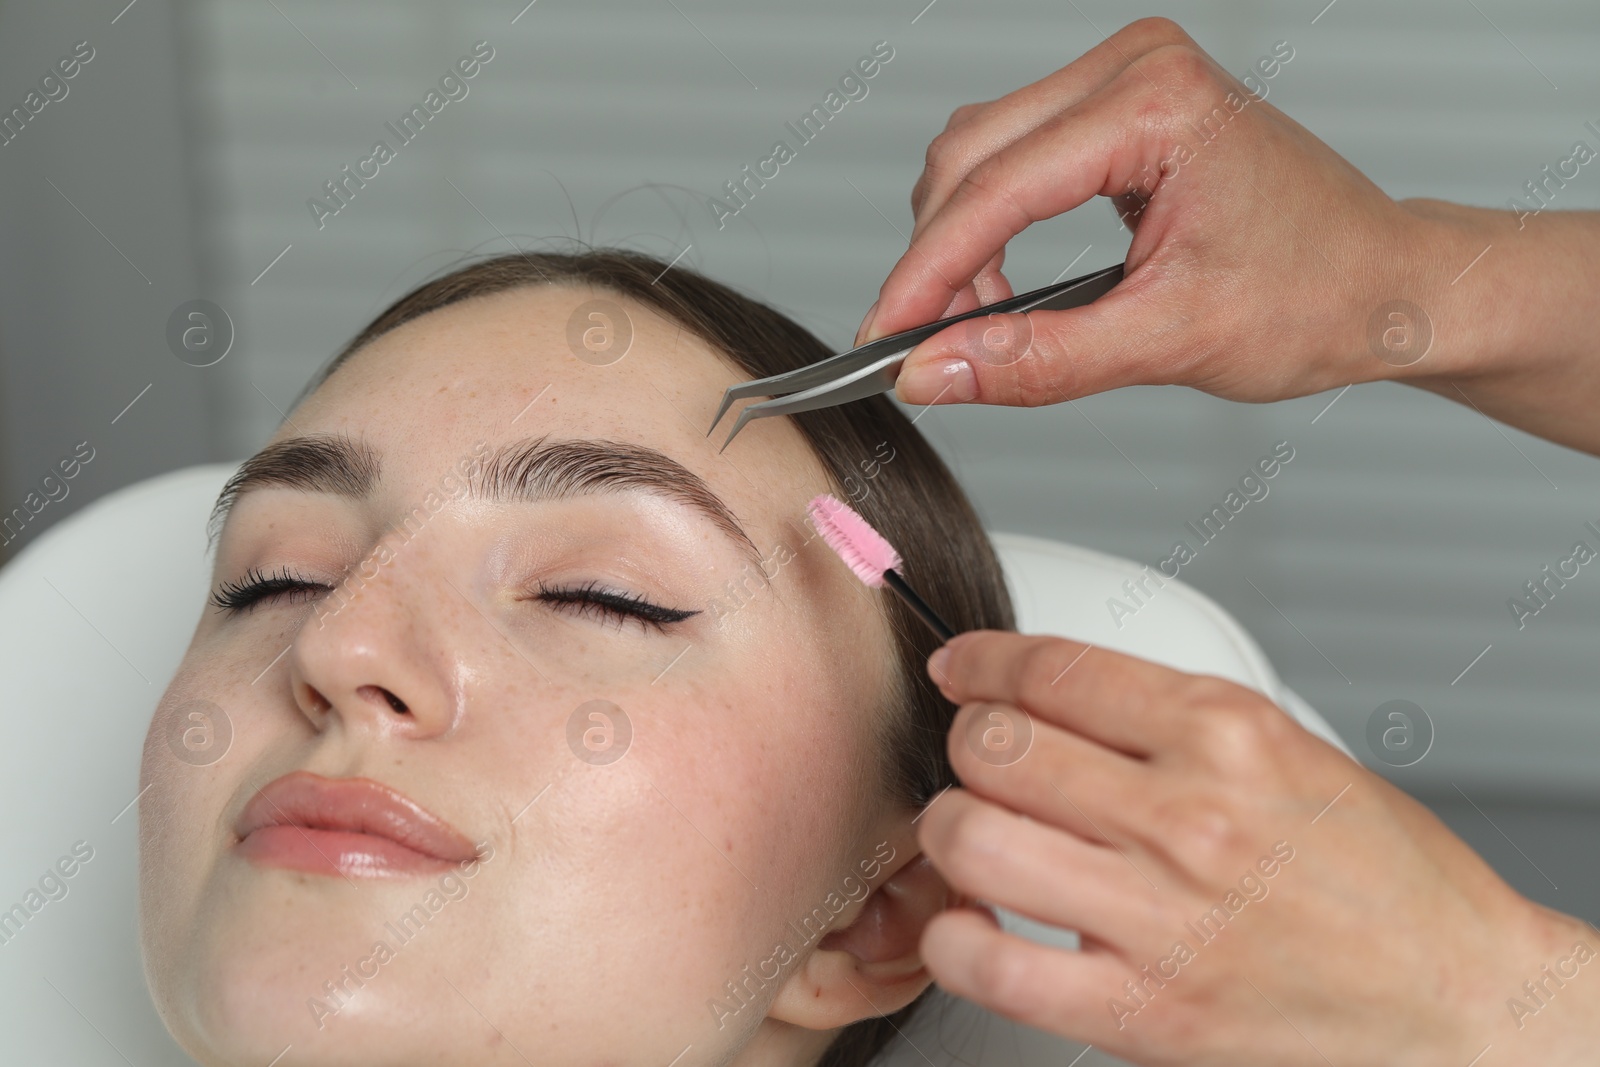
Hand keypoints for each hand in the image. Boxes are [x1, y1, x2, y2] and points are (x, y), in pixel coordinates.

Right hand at [857, 18, 1599, 454]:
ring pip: (979, 153)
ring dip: (958, 242)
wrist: (1385, 284)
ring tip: (979, 325)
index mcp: (1158, 103)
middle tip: (931, 348)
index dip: (926, 273)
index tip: (882, 339)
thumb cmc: (1319, 296)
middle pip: (970, 155)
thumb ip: (1040, 359)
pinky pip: (1014, 154)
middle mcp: (1137, 68)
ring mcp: (1128, 79)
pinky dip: (990, 223)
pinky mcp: (1119, 106)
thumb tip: (937, 370)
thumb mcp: (1171, 342)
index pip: (997, 188)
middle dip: (937, 259)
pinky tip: (1003, 284)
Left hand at [915, 630, 1599, 1065]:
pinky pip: (992, 965)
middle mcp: (1189, 815)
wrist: (1462, 1001)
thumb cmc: (1387, 881)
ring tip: (975, 837)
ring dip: (951, 831)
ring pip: (973, 836)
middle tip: (980, 761)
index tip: (961, 669)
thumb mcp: (1291, 750)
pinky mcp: (1148, 1011)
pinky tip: (975, 924)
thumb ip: (1171, 719)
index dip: (982, 662)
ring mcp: (1163, 915)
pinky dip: (957, 938)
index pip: (1055, 668)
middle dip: (968, 743)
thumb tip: (1051, 693)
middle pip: (996, 744)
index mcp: (1228, 733)